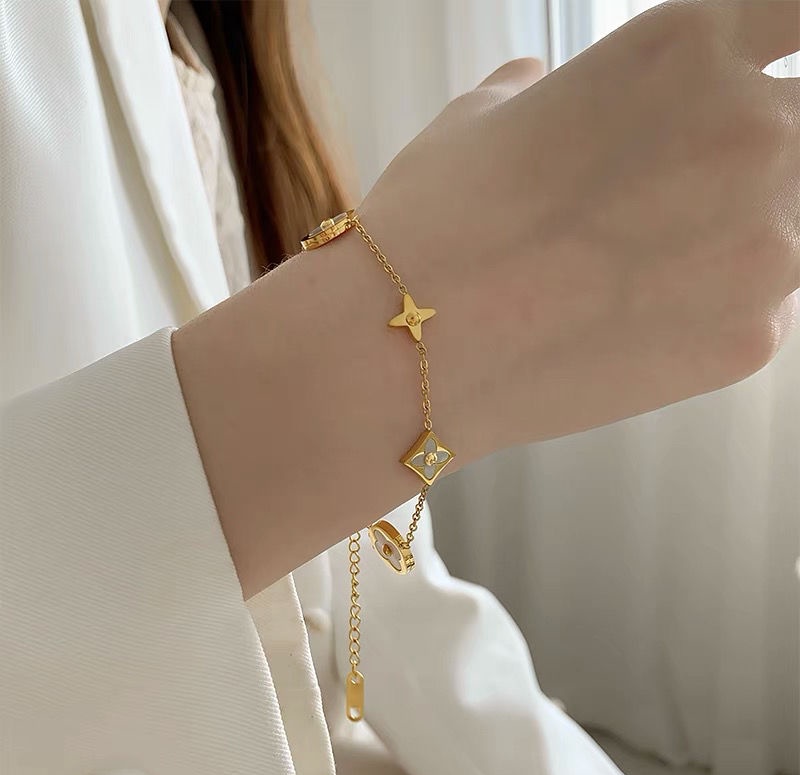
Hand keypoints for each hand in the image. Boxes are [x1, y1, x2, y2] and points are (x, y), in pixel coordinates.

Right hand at [359, 0, 799, 451]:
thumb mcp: (480, 120)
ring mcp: (766, 247)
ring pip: (787, 228)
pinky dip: (704, 314)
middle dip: (748, 162)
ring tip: (632, 273)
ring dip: (730, 241)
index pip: (797, 11)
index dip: (778, 45)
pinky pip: (755, 310)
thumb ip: (538, 89)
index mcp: (687, 49)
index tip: (755, 82)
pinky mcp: (750, 343)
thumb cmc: (433, 222)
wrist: (405, 346)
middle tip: (669, 204)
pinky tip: (624, 325)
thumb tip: (538, 81)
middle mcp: (751, 134)